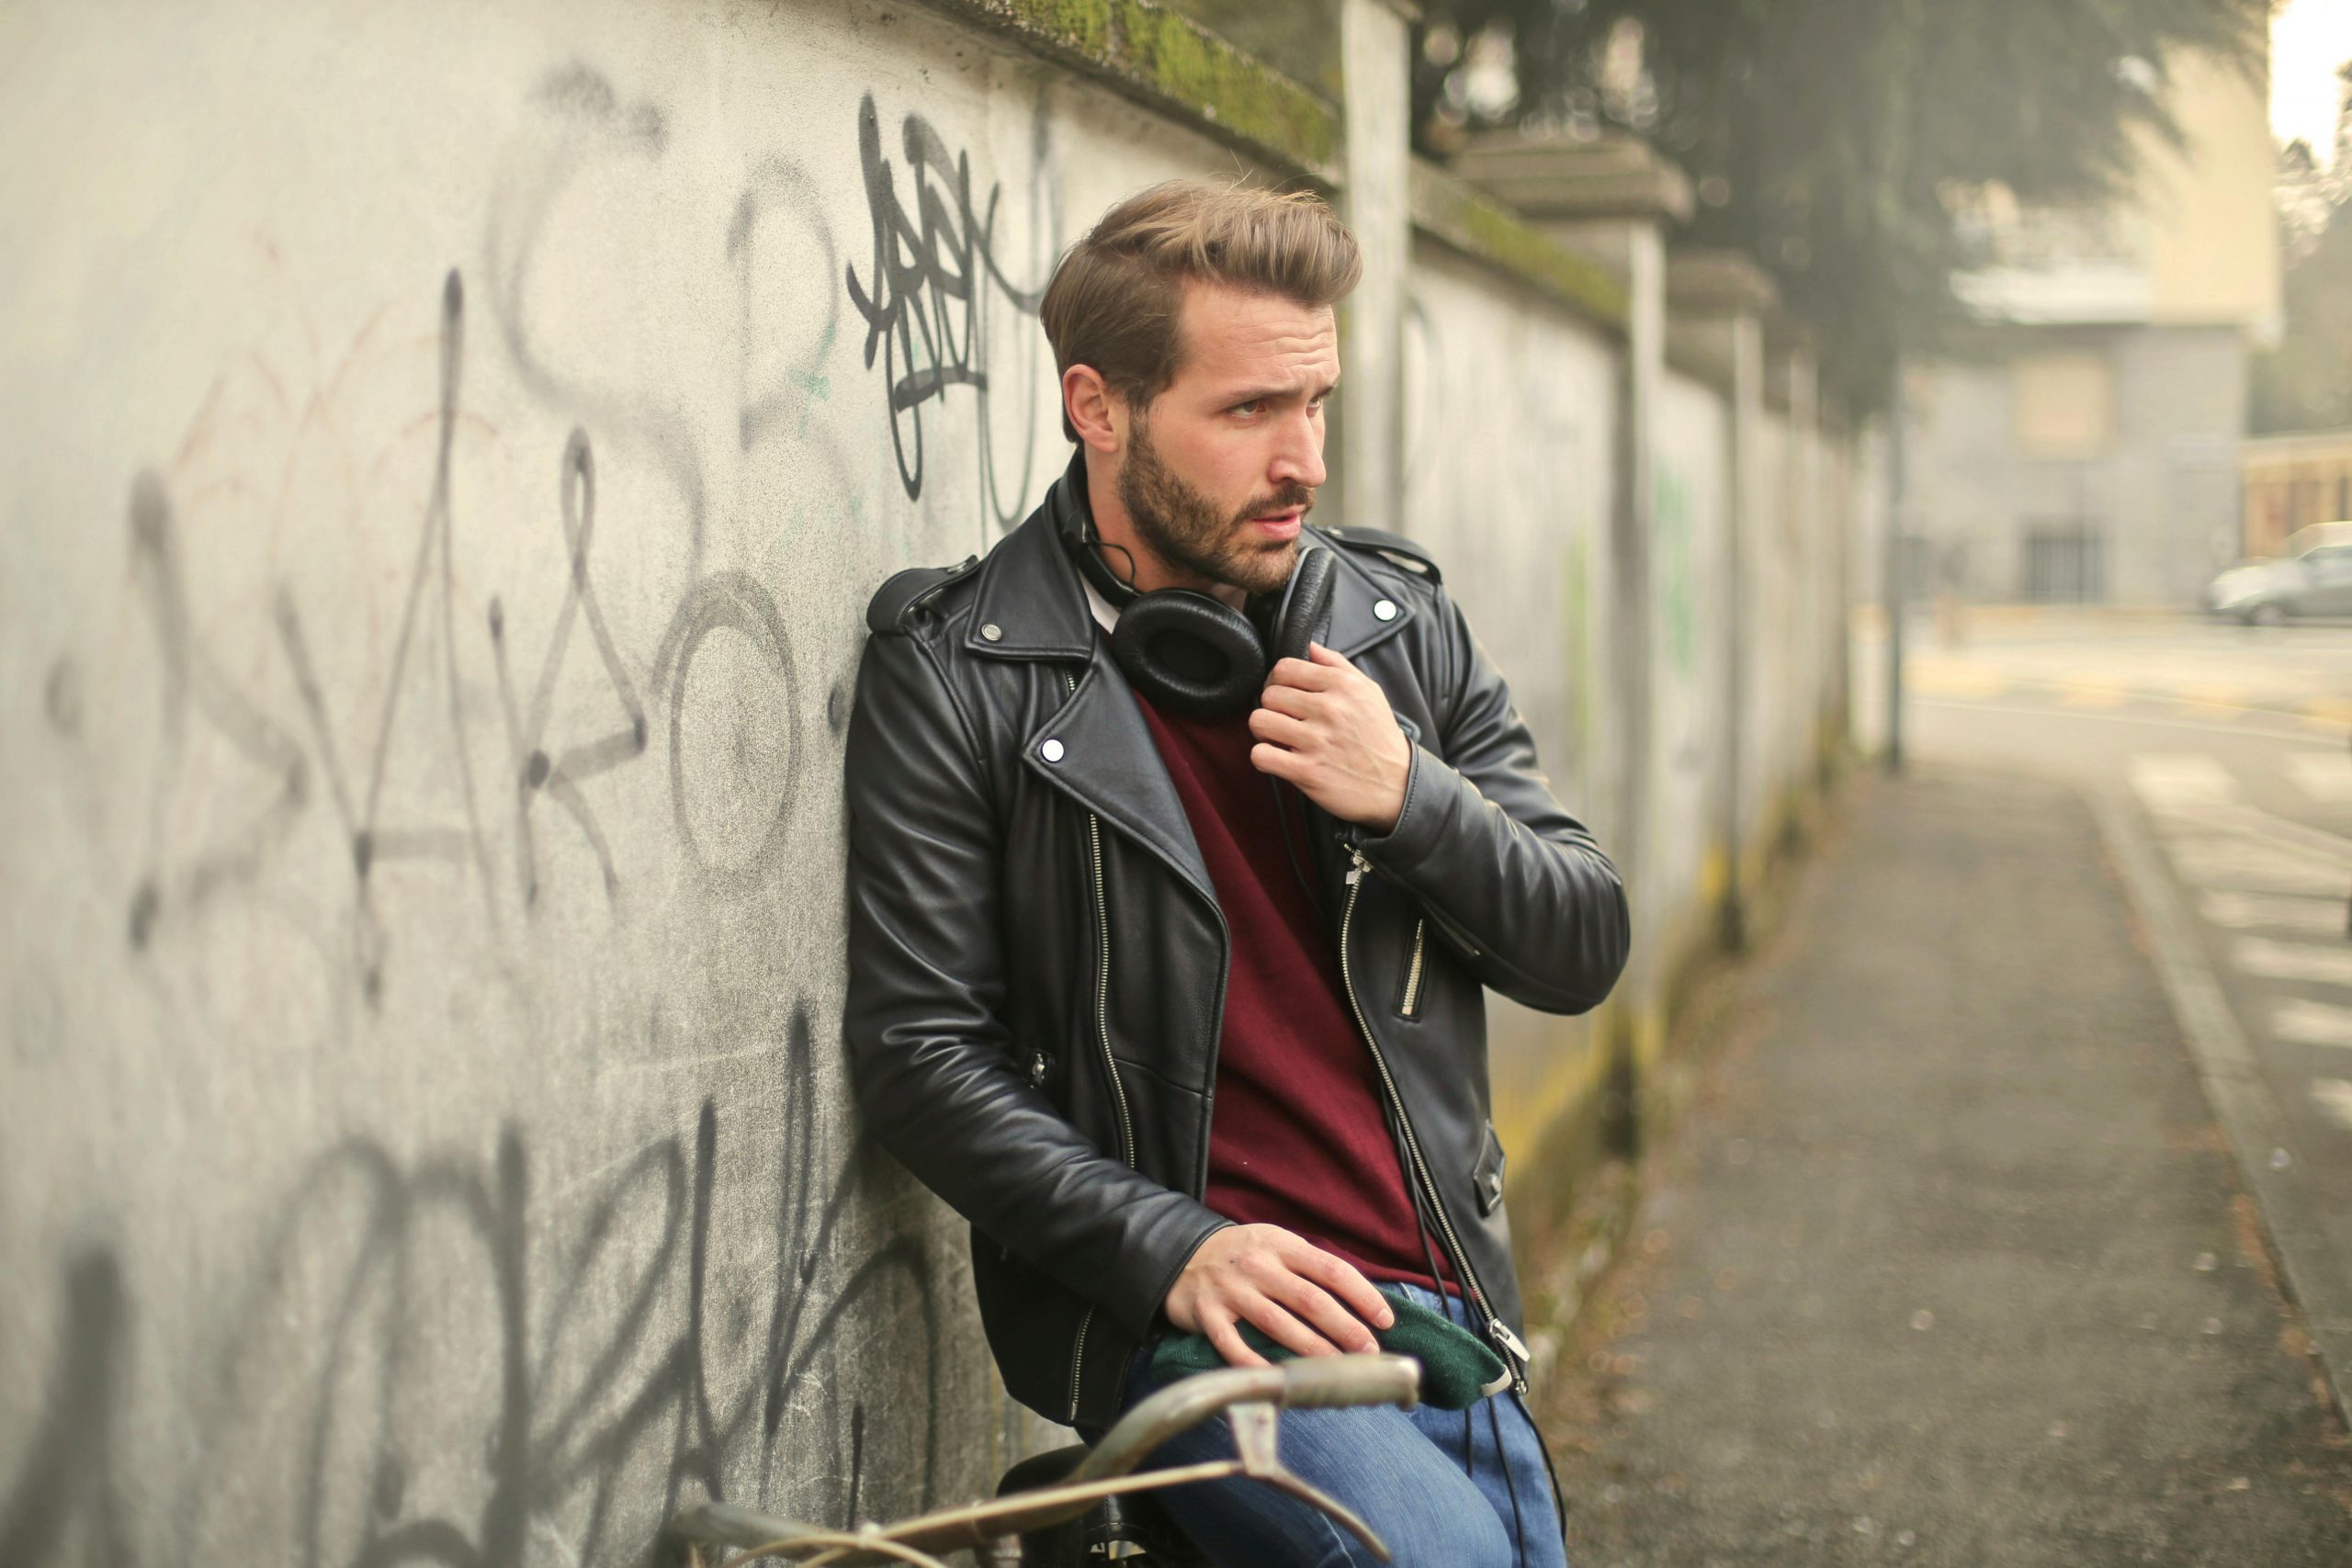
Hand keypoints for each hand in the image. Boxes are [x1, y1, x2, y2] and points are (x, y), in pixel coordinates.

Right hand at [1163, 1224, 1396, 1367]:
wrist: (1179, 1253)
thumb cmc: (1243, 1254)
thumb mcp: (1275, 1244)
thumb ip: (1309, 1266)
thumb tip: (1359, 1299)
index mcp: (1282, 1246)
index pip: (1331, 1270)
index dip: (1362, 1295)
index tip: (1385, 1320)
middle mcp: (1258, 1266)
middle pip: (1311, 1300)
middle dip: (1346, 1329)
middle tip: (1369, 1352)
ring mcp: (1231, 1291)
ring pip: (1278, 1324)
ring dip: (1313, 1350)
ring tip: (1338, 1369)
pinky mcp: (1207, 1314)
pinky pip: (1234, 1346)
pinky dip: (1256, 1365)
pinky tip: (1278, 1380)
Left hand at [1248, 644, 1412, 833]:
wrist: (1396, 785)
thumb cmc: (1378, 737)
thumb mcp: (1369, 692)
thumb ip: (1337, 664)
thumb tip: (1309, 646)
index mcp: (1342, 686)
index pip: (1285, 668)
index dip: (1277, 680)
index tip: (1283, 693)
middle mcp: (1329, 709)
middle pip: (1269, 694)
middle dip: (1271, 707)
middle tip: (1283, 719)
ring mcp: (1317, 741)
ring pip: (1259, 721)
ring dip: (1264, 731)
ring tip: (1278, 737)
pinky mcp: (1307, 771)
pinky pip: (1261, 755)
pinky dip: (1264, 757)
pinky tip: (1278, 757)